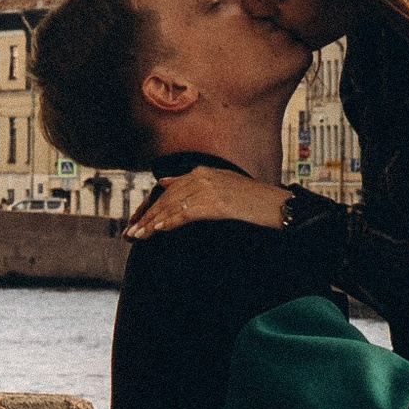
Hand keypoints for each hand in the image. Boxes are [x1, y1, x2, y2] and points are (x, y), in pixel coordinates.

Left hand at [127, 167, 289, 240]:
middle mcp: (202, 176)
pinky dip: (168, 223)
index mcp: (203, 172)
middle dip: (146, 217)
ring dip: (152, 223)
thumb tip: (166, 186)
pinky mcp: (216, 203)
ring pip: (171, 206)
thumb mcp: (223, 187)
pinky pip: (185, 213)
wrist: (278, 206)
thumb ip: (196, 186)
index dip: (151, 207)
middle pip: (165, 198)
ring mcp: (209, 188)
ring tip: (137, 236)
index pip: (167, 189)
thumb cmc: (255, 202)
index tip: (138, 221)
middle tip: (130, 233)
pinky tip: (156, 231)